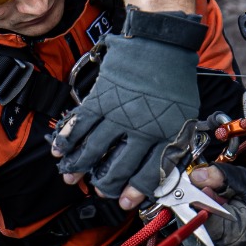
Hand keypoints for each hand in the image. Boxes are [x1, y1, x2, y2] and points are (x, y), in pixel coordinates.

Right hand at [51, 9, 204, 207]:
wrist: (160, 43)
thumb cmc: (175, 78)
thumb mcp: (186, 114)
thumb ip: (174, 141)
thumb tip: (164, 165)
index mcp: (165, 135)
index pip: (148, 173)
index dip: (135, 192)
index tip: (124, 202)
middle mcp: (140, 129)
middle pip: (118, 166)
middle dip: (105, 183)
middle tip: (98, 190)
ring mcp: (118, 115)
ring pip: (94, 149)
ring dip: (79, 166)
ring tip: (70, 177)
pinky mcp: (101, 99)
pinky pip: (80, 125)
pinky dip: (67, 139)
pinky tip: (59, 150)